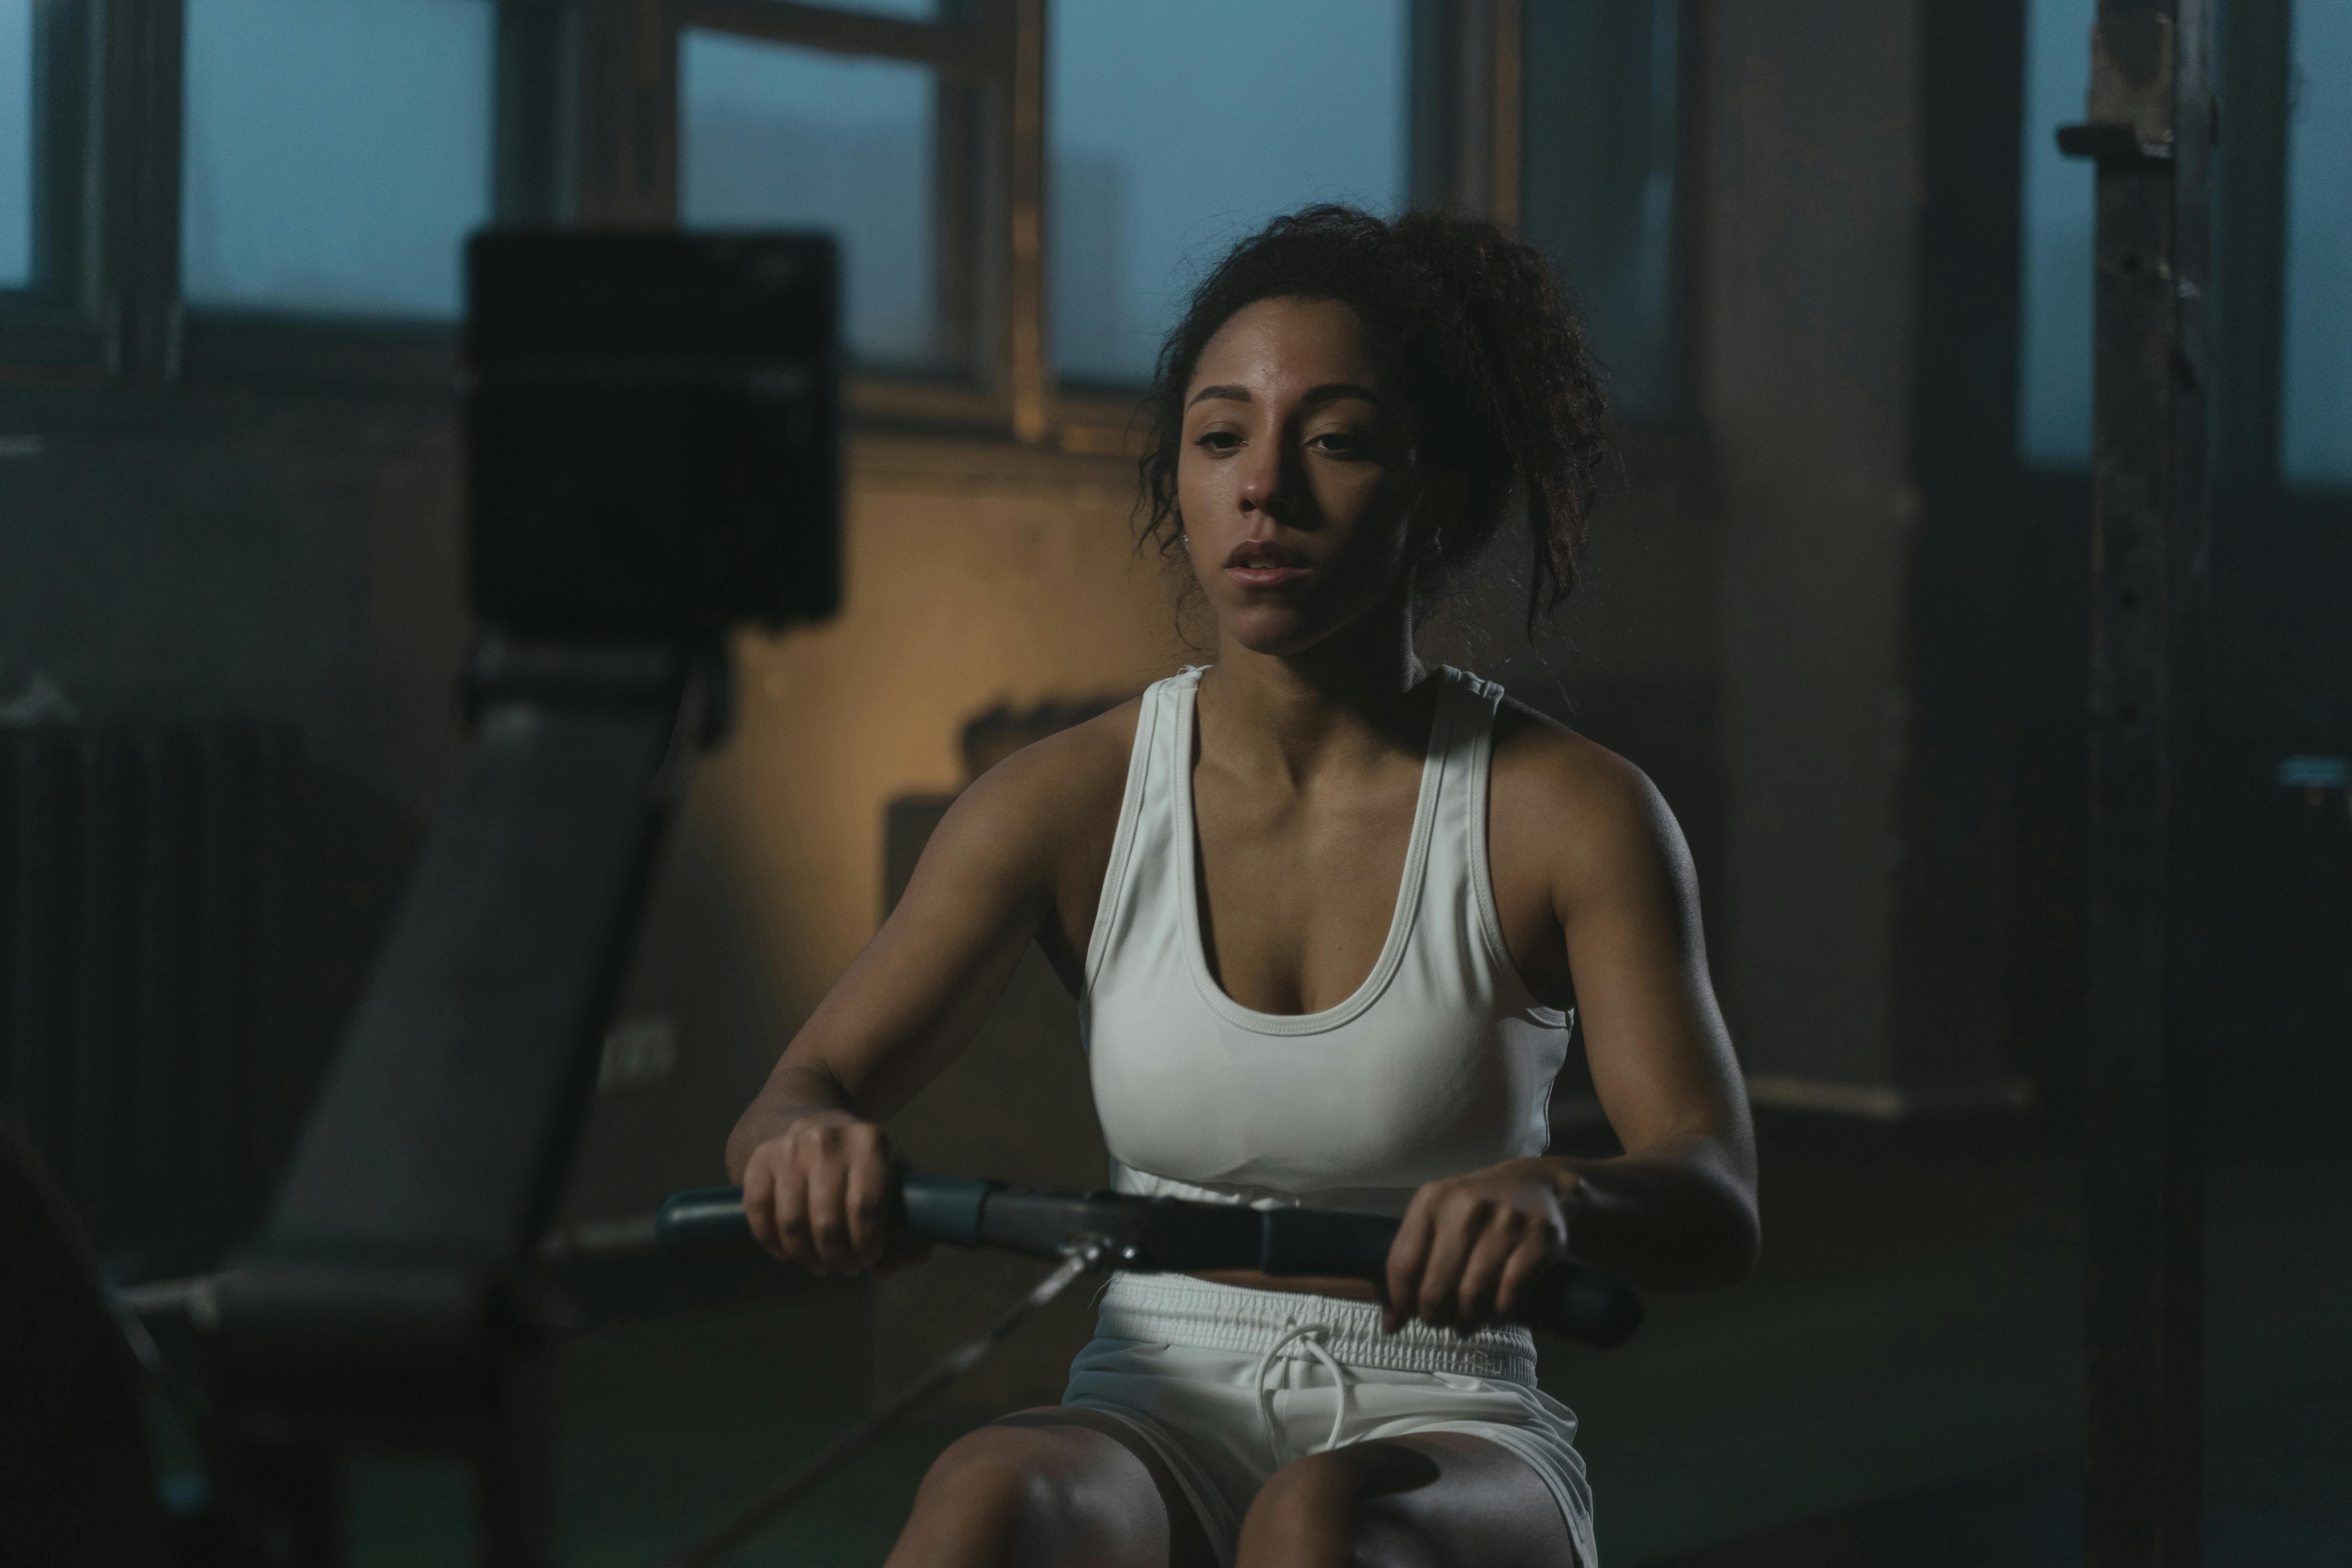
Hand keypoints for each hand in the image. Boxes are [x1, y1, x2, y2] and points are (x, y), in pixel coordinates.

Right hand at [739, 1111, 926, 1275]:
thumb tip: (886, 1269)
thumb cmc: (861, 1165)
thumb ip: (908, 1228)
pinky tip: (786, 1253)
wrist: (815, 1123)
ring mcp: (790, 1148)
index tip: (868, 1259)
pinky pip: (759, 1210)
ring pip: (793, 1222)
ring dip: (806, 1256)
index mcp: (869, 1141)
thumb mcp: (894, 1180)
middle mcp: (827, 1139)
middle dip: (837, 1257)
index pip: (866, 1208)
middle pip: (828, 1222)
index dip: (866, 1245)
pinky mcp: (761, 1158)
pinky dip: (771, 1241)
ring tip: (819, 1264)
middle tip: (844, 1267)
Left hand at [1384, 1158, 1574, 1334]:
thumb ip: (1411, 1267)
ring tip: (1464, 1323)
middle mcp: (1466, 1207)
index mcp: (1432, 1199)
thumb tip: (1389, 1326)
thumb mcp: (1436, 1221)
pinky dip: (1498, 1315)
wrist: (1534, 1184)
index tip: (1409, 1313)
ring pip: (1472, 1295)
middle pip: (1436, 1287)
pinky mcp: (1537, 1239)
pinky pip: (1510, 1295)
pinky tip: (1493, 1317)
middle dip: (1434, 1315)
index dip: (1402, 1300)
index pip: (1403, 1264)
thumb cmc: (1475, 1208)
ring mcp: (1505, 1222)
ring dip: (1466, 1320)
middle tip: (1439, 1321)